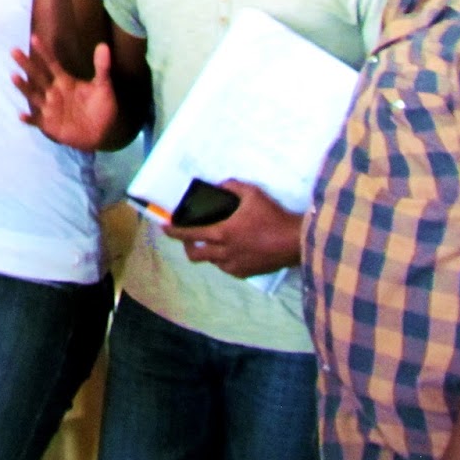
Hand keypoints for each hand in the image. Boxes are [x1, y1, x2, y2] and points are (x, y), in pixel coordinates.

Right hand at [10, 34, 117, 149]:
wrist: (101, 133)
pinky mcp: (49, 124)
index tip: (34, 37)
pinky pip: (36, 121)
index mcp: (64, 81)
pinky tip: (21, 115)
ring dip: (24, 86)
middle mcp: (53, 92)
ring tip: (14, 76)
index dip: (44, 51)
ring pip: (33, 95)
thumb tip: (103, 45)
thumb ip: (102, 68)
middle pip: (37, 75)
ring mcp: (49, 108)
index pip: (51, 63)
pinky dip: (29, 119)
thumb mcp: (103, 86)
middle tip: (14, 50)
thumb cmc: (100, 107)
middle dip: (26, 64)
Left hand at [164, 180, 301, 277]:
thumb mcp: (252, 193)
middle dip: (187, 246)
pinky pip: (227, 268)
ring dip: (209, 253)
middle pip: (194, 255)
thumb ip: (233, 187)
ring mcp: (235, 265)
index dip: (174, 231)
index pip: (189, 234)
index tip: (164, 227)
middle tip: (190, 237)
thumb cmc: (273, 216)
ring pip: (212, 263)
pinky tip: (233, 250)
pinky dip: (224, 260)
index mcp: (222, 233)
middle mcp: (224, 253)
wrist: (295, 241)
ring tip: (215, 242)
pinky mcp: (246, 273)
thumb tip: (221, 186)